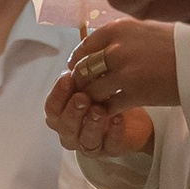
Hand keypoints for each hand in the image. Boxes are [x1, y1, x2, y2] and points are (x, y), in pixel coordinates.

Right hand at [45, 40, 158, 157]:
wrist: (138, 109)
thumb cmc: (110, 90)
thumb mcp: (96, 76)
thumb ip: (84, 66)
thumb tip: (81, 39)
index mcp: (63, 112)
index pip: (52, 107)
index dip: (57, 94)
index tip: (67, 78)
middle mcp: (72, 130)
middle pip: (63, 126)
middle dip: (72, 111)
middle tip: (82, 97)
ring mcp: (90, 142)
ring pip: (84, 139)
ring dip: (91, 123)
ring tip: (101, 110)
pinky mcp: (111, 150)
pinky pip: (109, 145)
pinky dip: (113, 132)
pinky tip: (119, 118)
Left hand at [63, 19, 180, 109]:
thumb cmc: (176, 44)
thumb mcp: (143, 29)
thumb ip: (119, 38)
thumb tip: (98, 49)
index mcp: (117, 29)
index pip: (84, 47)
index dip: (77, 62)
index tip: (76, 70)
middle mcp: (117, 48)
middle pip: (84, 69)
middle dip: (82, 82)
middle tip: (85, 90)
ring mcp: (125, 72)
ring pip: (92, 90)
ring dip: (92, 98)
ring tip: (98, 102)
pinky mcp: (136, 93)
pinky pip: (109, 106)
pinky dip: (106, 111)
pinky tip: (110, 112)